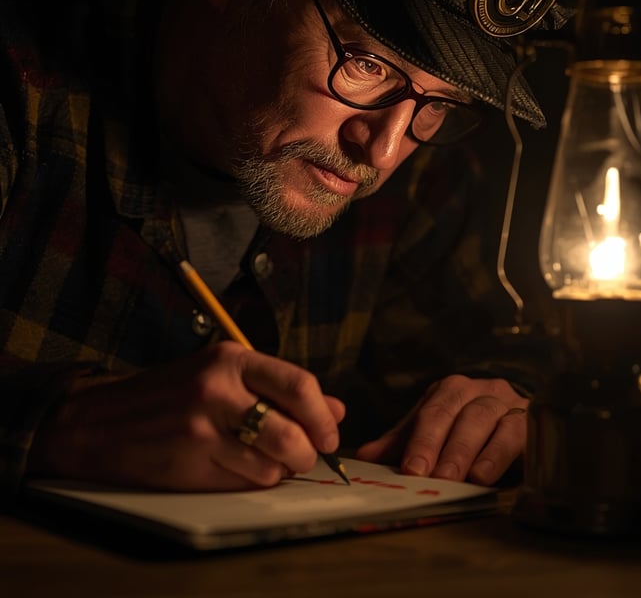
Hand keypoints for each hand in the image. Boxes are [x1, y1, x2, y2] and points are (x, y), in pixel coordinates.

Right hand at [27, 341, 344, 490]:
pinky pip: (243, 484)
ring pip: (270, 466)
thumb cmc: (172, 394)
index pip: (299, 385)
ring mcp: (201, 430)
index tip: (330, 434)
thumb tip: (338, 410)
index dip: (324, 416)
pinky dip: (250, 481)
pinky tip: (235, 467)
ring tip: (262, 458)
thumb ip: (282, 389)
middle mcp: (217, 390)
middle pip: (291, 433)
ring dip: (276, 470)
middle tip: (305, 456)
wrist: (100, 420)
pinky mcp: (188, 465)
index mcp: (231, 359)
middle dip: (307, 453)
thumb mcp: (224, 375)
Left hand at [355, 375, 527, 485]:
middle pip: (455, 412)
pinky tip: (484, 475)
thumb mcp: (436, 433)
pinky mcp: (529, 421)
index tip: (408, 468)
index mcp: (450, 390)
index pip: (431, 411)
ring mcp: (506, 402)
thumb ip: (403, 443)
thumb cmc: (472, 429)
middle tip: (426, 475)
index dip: (419, 439)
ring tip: (453, 479)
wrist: (524, 420)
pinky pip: (514, 432)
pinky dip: (497, 454)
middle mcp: (478, 389)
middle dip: (439, 444)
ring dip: (465, 451)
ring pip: (483, 418)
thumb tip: (363, 456)